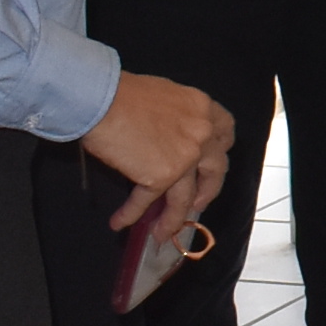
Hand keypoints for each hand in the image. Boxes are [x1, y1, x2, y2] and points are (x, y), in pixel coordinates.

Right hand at [82, 71, 235, 235]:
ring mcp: (184, 158)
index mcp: (203, 108)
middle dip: (207, 191)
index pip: (224, 133)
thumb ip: (176, 117)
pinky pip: (147, 200)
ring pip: (184, 197)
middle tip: (198, 204)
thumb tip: (166, 137)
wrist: (100, 98)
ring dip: (172, 218)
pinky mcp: (160, 176)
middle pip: (214, 170)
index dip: (218, 151)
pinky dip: (132, 213)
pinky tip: (121, 221)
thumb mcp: (164, 96)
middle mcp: (201, 134)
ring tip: (162, 233)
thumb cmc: (122, 92)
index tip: (211, 163)